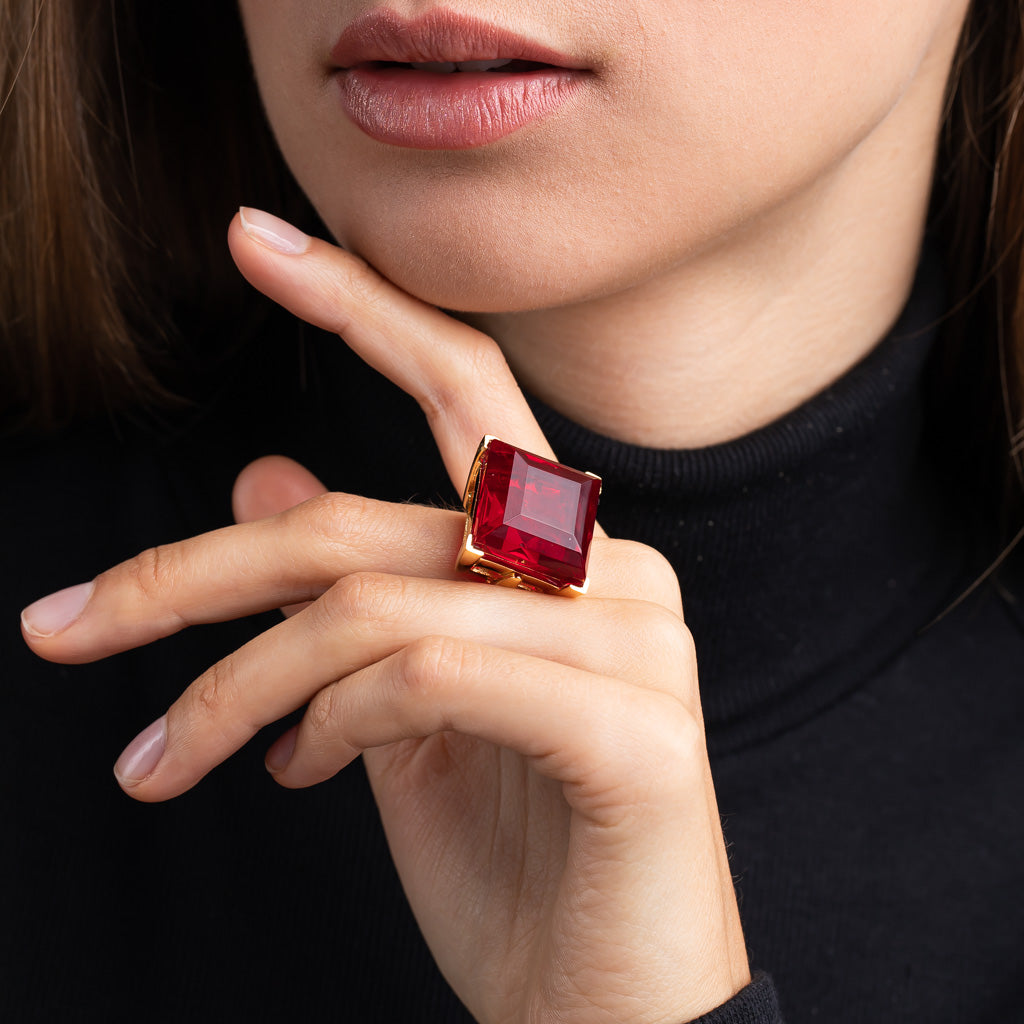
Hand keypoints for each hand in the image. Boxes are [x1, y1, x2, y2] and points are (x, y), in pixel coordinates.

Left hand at [21, 209, 750, 1023]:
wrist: (607, 1015)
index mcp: (564, 556)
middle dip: (192, 571)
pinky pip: (432, 677)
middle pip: (366, 519)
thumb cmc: (515, 866)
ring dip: (240, 686)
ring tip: (166, 762)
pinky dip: (333, 724)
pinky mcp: (637, 728)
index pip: (466, 392)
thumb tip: (263, 481)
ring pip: (376, 604)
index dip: (363, 308)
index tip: (254, 240)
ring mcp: (636, 641)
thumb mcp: (397, 720)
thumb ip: (352, 597)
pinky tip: (304, 777)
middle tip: (63, 626)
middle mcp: (614, 571)